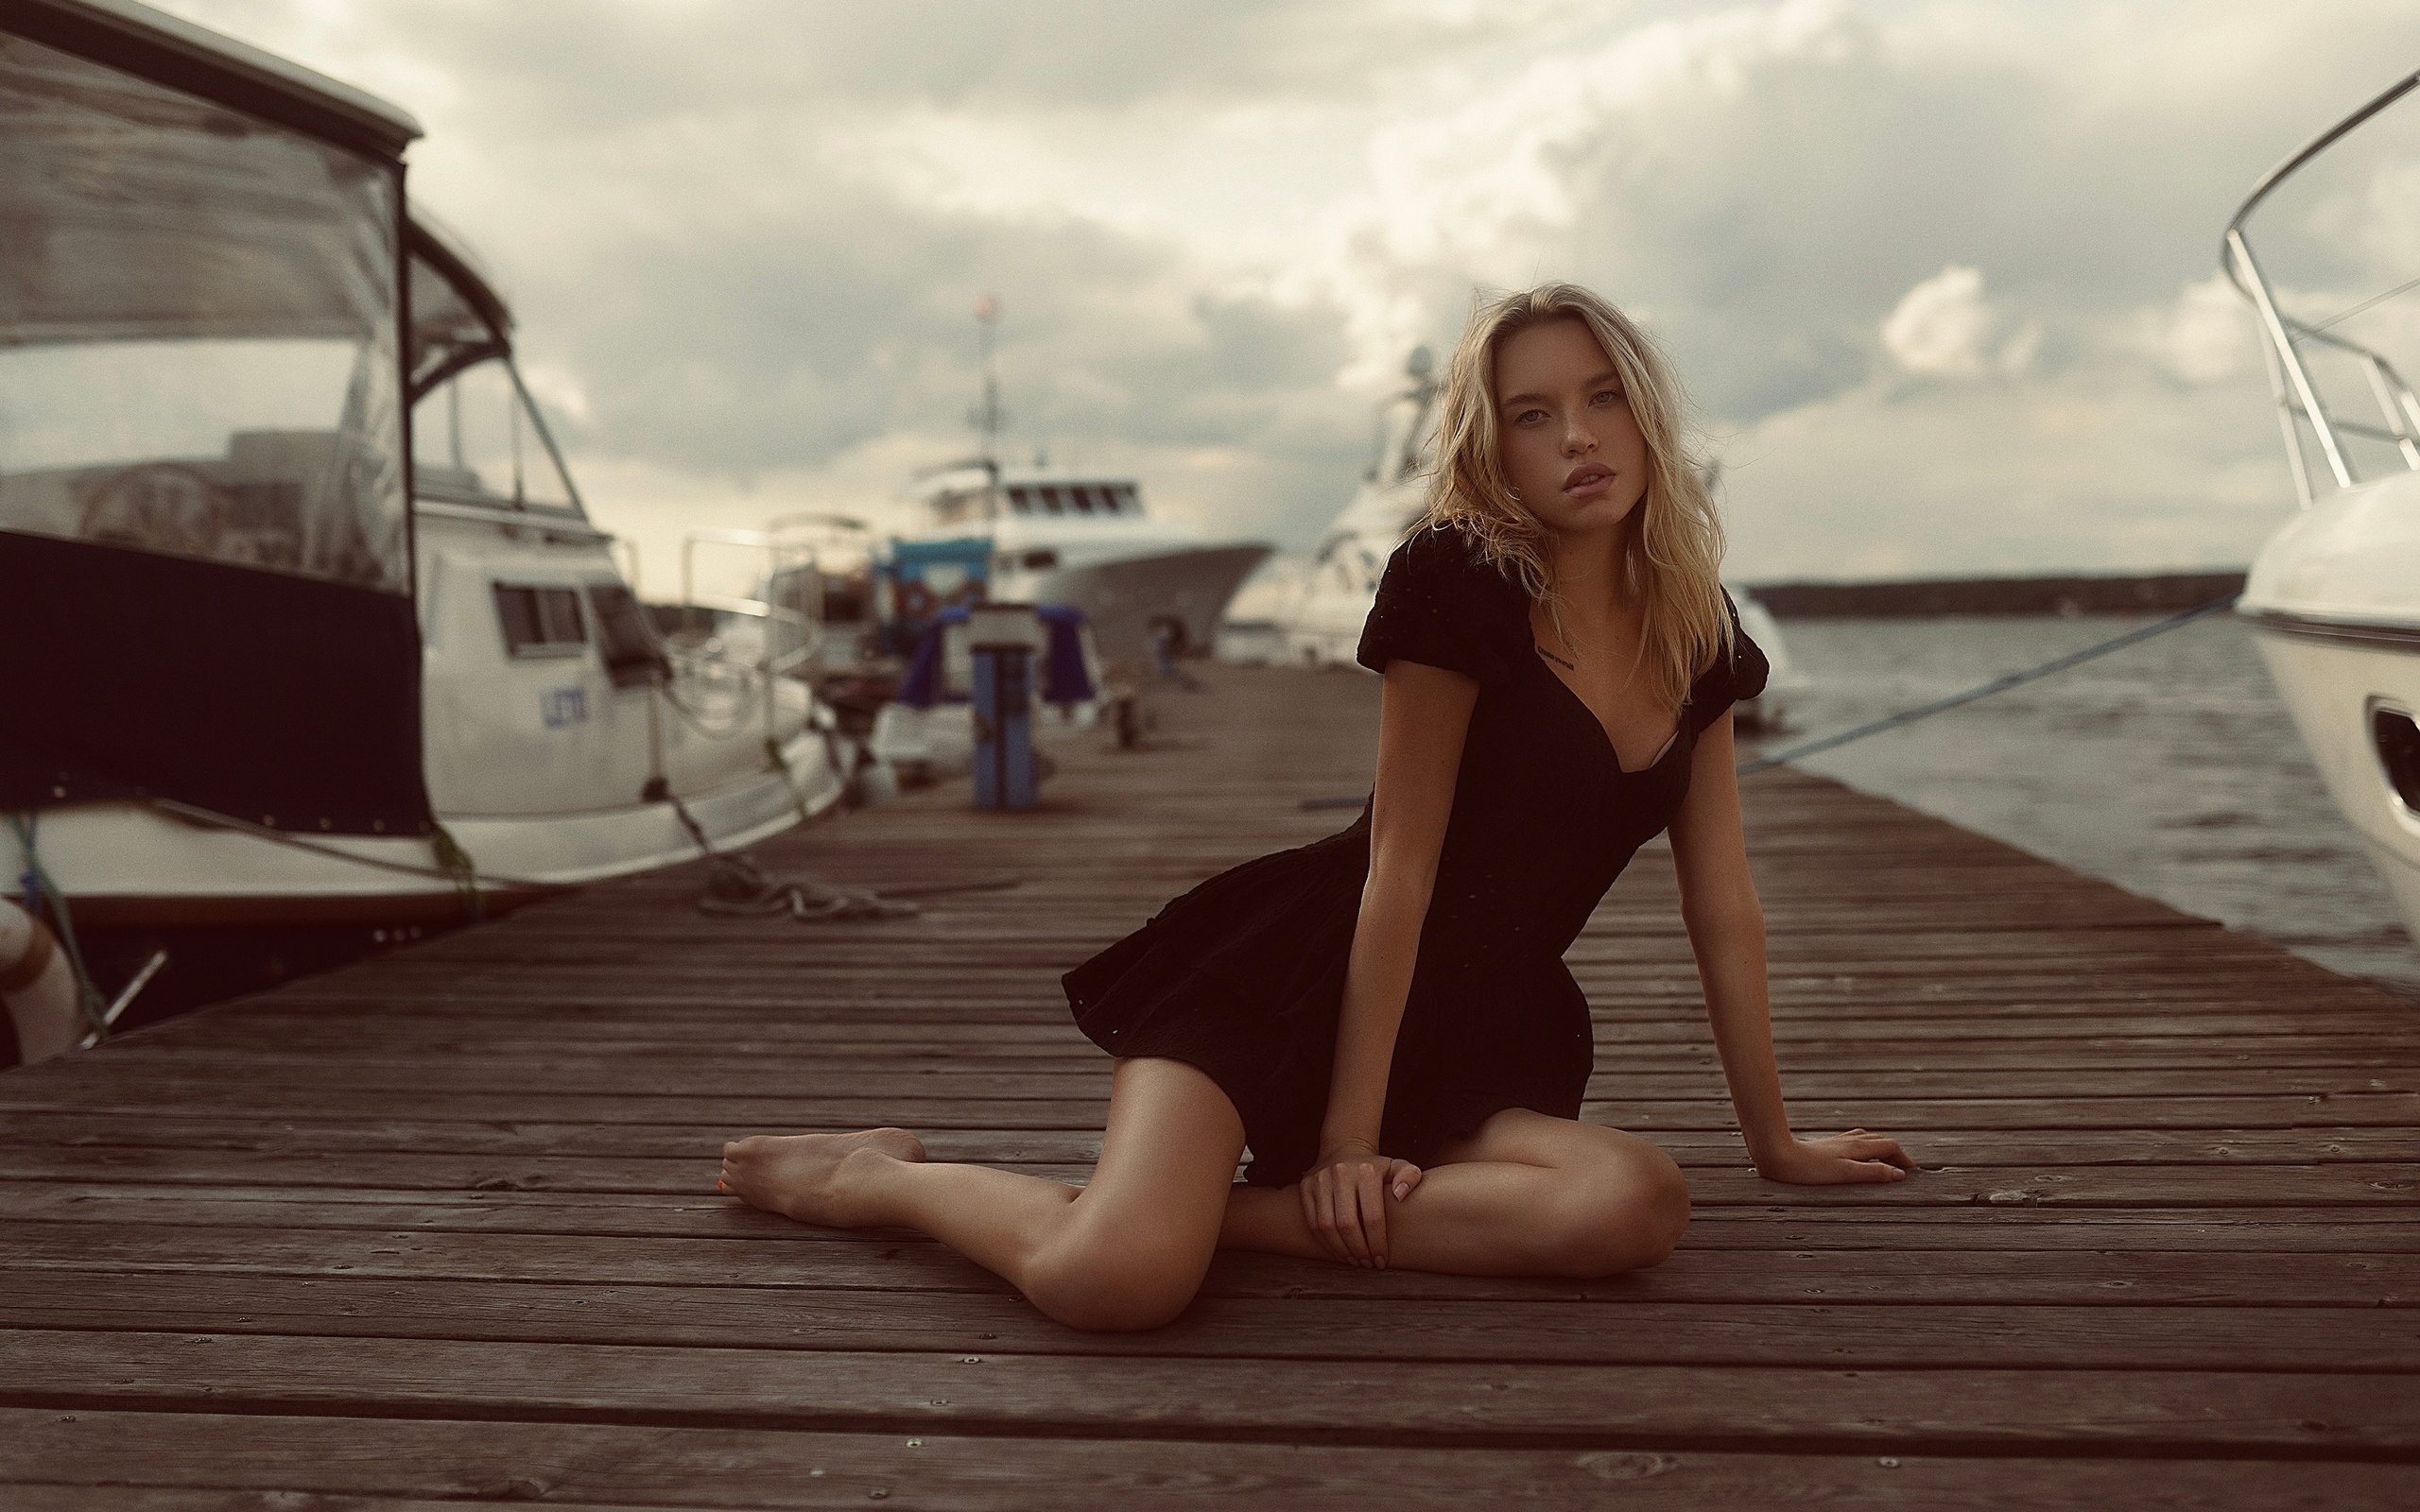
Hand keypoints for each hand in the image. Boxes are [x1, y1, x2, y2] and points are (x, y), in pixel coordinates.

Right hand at [1296, 1140, 1423, 1267]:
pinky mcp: (1305, 1187)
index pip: (1372, 1216)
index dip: (1377, 1243)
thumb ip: (1411, 1177)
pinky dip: (1325, 1243)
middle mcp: (1341, 1173)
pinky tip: (1339, 1252)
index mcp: (1367, 1170)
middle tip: (1367, 1264)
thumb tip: (1400, 1195)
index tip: (1381, 1260)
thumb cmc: (1376, 1169)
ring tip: (1354, 1261)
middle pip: (1347, 1224)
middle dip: (1358, 1250)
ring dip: (1341, 1250)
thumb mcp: (1398, 1167)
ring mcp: (1320, 1179)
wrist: (1344, 1150)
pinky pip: (1312, 1222)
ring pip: (1326, 1226)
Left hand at [1755, 1128, 1914, 1184]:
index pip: (1889, 1146)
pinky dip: (1864, 1147)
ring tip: (1885, 1160)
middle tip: (1903, 1168)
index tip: (1912, 1171)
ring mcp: (1837, 1142)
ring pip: (1866, 1139)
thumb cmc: (1811, 1169)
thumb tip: (1899, 1174)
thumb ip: (1873, 1173)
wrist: (1779, 1157)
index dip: (1903, 1158)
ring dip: (1879, 1148)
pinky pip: (1852, 1142)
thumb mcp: (1846, 1173)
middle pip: (1879, 1141)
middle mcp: (1850, 1141)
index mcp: (1858, 1147)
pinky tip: (1855, 1153)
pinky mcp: (1825, 1146)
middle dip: (1894, 1153)